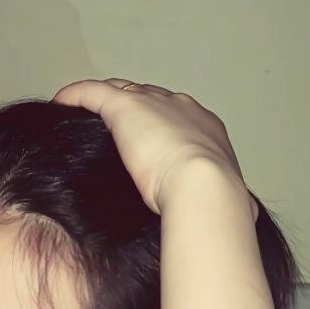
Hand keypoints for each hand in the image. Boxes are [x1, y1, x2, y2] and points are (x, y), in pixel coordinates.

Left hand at [51, 77, 258, 219]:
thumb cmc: (218, 201)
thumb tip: (248, 217)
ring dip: (105, 100)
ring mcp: (154, 104)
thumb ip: (234, 203)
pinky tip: (61, 102)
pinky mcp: (126, 108)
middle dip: (134, 109)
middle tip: (113, 127)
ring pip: (123, 91)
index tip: (148, 142)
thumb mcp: (233, 200)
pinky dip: (77, 94)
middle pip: (151, 99)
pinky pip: (93, 91)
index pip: (178, 117)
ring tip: (84, 112)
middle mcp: (183, 107)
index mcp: (207, 128)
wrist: (205, 188)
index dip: (162, 126)